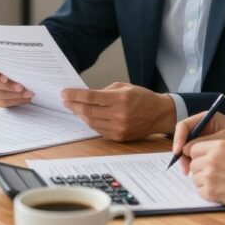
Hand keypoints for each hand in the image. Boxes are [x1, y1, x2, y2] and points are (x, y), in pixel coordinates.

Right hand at [0, 59, 32, 106]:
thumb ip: (12, 61)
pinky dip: (16, 100)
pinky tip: (25, 98)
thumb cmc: (17, 65)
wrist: (24, 77)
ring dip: (14, 94)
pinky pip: (3, 102)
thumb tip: (18, 62)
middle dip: (7, 85)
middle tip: (20, 87)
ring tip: (27, 93)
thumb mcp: (15, 61)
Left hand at [61, 83, 176, 141]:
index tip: (64, 92)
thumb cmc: (142, 98)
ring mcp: (119, 128)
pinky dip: (90, 123)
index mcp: (120, 98)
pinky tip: (86, 116)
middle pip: (88, 111)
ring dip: (80, 115)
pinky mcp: (119, 137)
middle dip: (73, 105)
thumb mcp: (124, 87)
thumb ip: (104, 91)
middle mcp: (119, 114)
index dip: (74, 95)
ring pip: (91, 122)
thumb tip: (85, 95)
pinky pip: (98, 130)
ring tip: (73, 108)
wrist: (159, 114)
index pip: (90, 97)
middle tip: (65, 100)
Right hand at [172, 112, 224, 172]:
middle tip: (184, 169)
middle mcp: (202, 128)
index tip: (178, 152)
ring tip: (190, 173)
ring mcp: (205, 139)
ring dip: (187, 160)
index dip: (178, 138)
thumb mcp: (224, 140)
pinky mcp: (208, 150)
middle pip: (183, 139)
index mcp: (205, 119)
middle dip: (181, 153)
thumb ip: (204, 143)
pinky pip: (196, 156)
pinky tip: (197, 173)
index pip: (184, 126)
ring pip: (188, 149)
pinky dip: (195, 164)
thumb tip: (184, 149)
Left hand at [184, 139, 224, 210]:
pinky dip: (206, 192)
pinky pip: (199, 190)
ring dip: (203, 181)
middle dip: (200, 169)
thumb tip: (200, 157)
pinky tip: (220, 190)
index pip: (194, 148)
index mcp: (219, 146)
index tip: (202, 160)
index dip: (197, 156)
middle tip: (213, 174)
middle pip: (193, 164)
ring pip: (194, 178)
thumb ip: (217, 151)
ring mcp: (209, 175)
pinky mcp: (210, 191)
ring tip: (219, 182)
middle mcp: (212, 159)